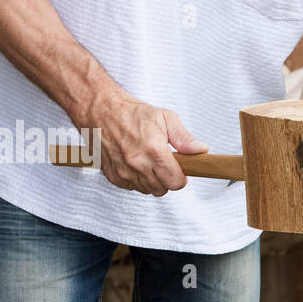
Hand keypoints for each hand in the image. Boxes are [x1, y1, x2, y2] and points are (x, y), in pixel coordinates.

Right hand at [78, 90, 205, 195]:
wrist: (101, 111)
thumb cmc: (133, 114)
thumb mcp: (165, 118)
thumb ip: (184, 138)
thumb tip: (201, 150)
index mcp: (154, 150)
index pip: (176, 182)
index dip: (181, 177)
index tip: (179, 168)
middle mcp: (137, 164)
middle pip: (163, 189)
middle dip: (167, 179)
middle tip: (164, 163)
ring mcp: (123, 172)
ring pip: (148, 190)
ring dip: (152, 180)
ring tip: (149, 161)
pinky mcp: (113, 176)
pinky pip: (132, 187)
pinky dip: (137, 179)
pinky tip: (136, 164)